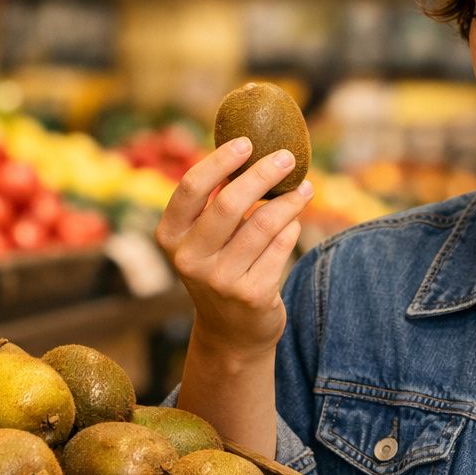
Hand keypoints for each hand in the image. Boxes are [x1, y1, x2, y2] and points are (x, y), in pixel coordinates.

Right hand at [154, 138, 312, 357]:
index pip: (191, 188)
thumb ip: (215, 202)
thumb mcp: (204, 240)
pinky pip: (280, 248)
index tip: (247, 142)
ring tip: (305, 188)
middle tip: (287, 158)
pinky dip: (292, 228)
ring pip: (263, 225)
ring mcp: (220, 280)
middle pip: (229, 203)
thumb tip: (248, 149)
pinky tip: (295, 222)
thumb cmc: (220, 269)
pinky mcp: (251, 296)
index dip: (220, 161)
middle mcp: (189, 259)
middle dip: (263, 175)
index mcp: (170, 237)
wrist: (231, 332)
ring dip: (289, 201)